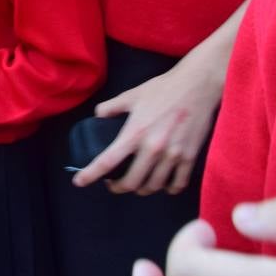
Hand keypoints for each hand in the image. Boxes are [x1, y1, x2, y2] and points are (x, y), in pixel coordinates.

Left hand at [73, 54, 220, 194]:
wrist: (197, 85)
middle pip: (132, 182)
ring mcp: (173, 155)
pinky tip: (163, 185)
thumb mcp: (131, 95)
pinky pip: (178, 183)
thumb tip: (99, 115)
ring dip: (142, 189)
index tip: (79, 182)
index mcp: (134, 133)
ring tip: (137, 184)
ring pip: (154, 186)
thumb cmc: (163, 89)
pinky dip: (168, 188)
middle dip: (118, 188)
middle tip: (113, 184)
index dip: (91, 174)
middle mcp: (152, 148)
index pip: (108, 161)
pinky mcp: (189, 157)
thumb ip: (111, 107)